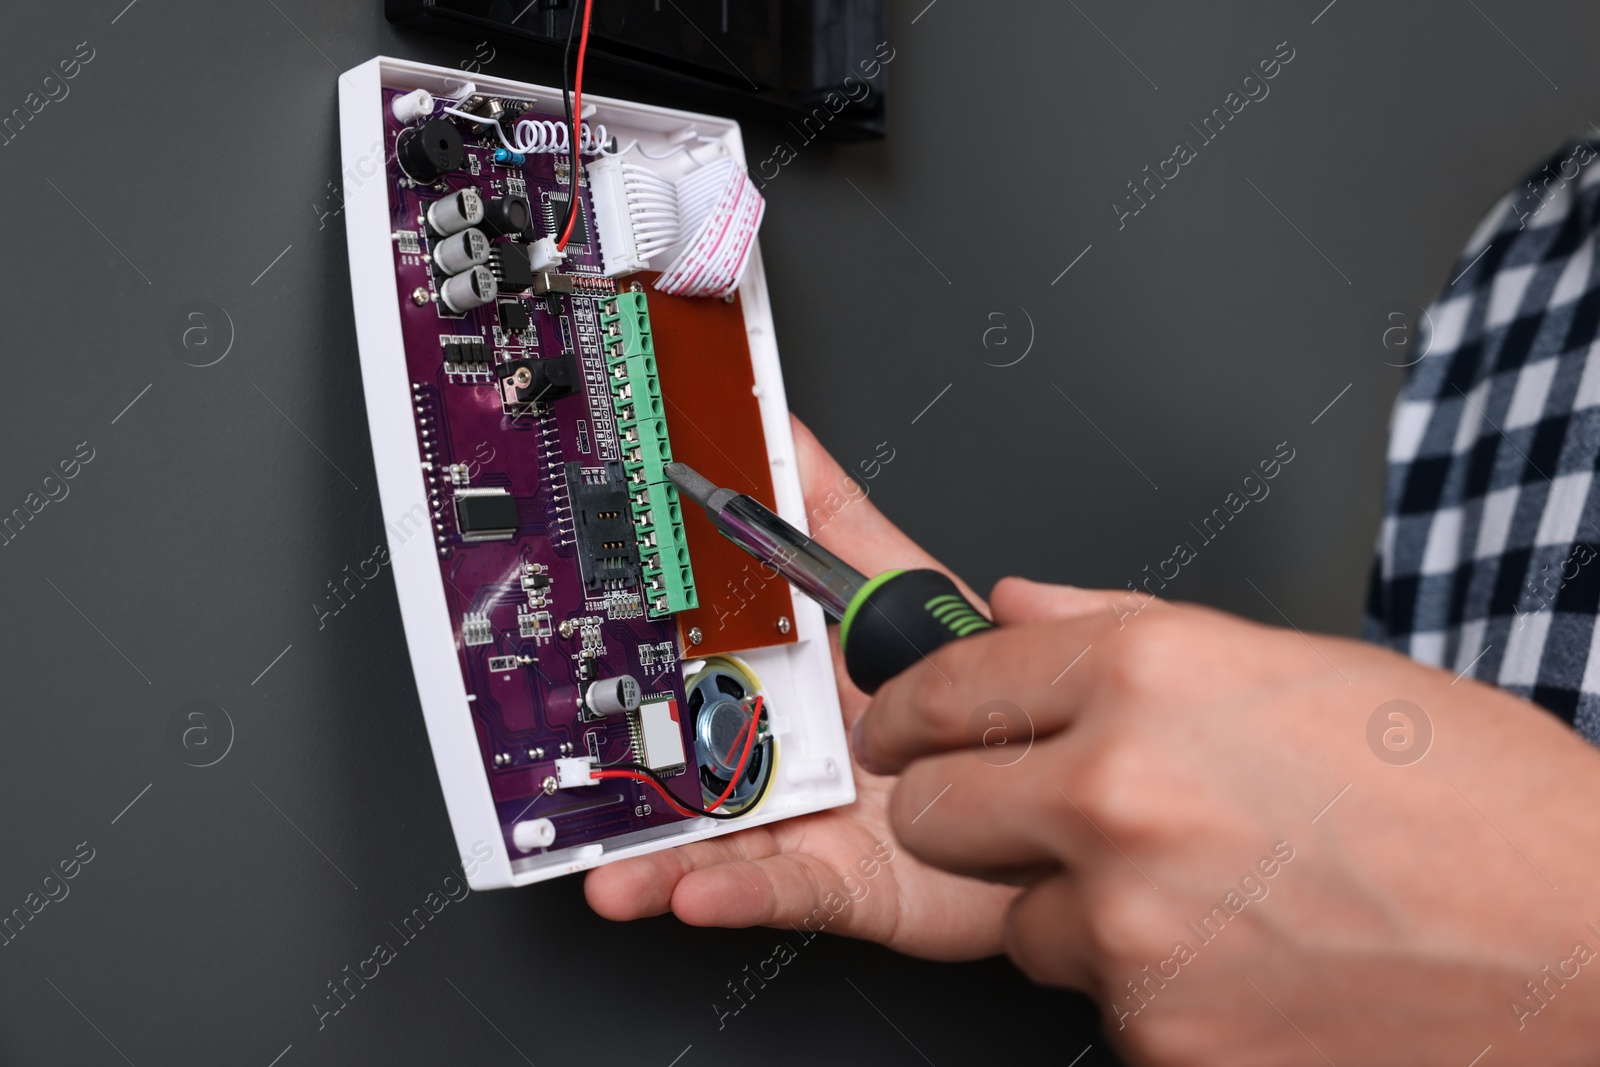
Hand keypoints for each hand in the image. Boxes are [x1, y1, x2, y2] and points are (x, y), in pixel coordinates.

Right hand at [584, 416, 1017, 959]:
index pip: (689, 653)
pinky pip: (777, 891)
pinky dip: (733, 894)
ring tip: (606, 863)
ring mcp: (800, 819)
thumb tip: (780, 428)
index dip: (632, 638)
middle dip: (617, 766)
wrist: (1049, 791)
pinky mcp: (836, 883)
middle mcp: (779, 750)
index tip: (575, 621)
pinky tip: (691, 889)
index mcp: (782, 676)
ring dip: (651, 854)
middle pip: (679, 755)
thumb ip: (836, 518)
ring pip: (709, 838)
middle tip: (564, 765)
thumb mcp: (902, 588)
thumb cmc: (975, 696)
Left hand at [857, 580, 1599, 1064]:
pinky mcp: (1158, 1037)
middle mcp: (1118, 794)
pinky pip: (1094, 1002)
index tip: (897, 728)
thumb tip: (1014, 603)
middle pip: (935, 812)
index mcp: (1145, 675)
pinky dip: (1142, 986)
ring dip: (1073, 909)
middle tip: (1035, 815)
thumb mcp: (1293, 664)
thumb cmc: (1467, 794)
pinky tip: (1240, 957)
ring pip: (1017, 920)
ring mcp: (1132, 927)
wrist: (1587, 941)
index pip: (948, 686)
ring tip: (1201, 893)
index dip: (910, 710)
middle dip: (968, 812)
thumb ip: (1121, 628)